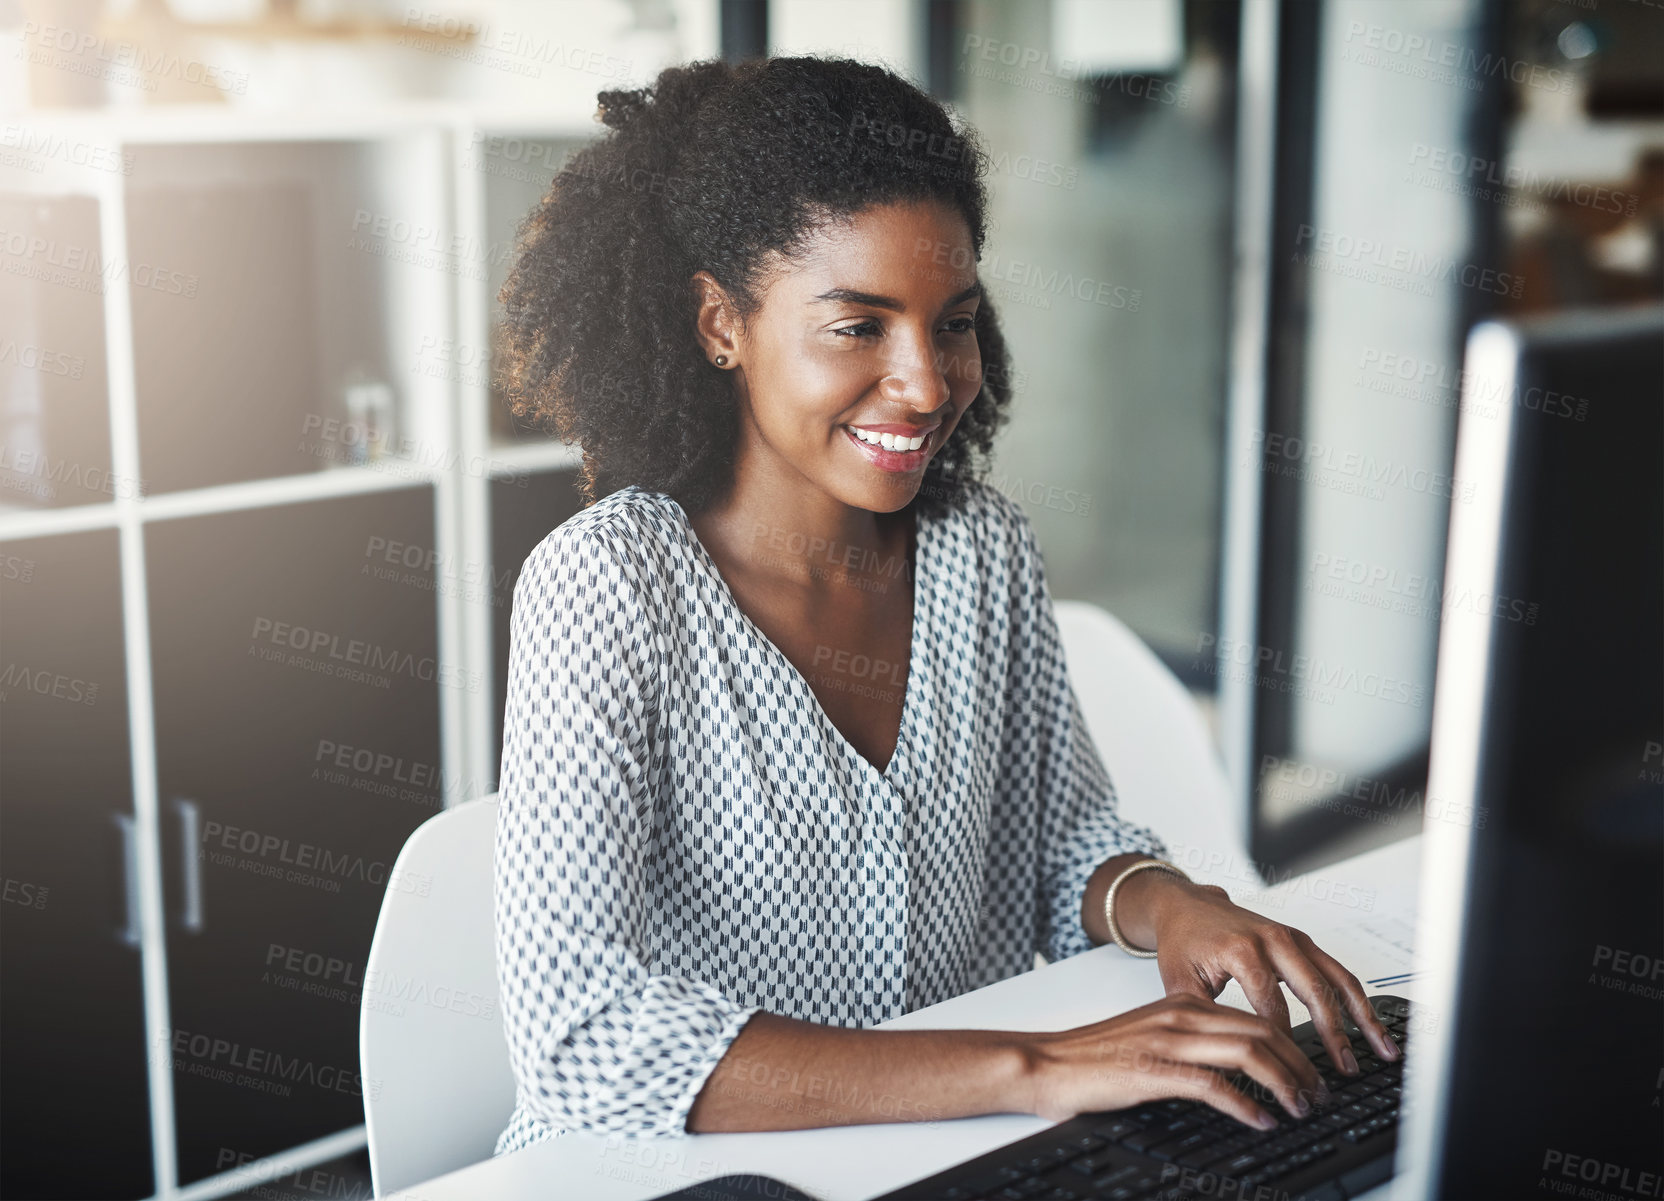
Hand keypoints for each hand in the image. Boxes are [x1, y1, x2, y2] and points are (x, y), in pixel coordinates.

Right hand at [1020, 993, 1327, 1126]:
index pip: (1255, 1017)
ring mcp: (1168, 1042)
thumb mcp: (1150, 1036)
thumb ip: (1188, 1040)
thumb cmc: (1093, 1057)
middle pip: (1262, 1031)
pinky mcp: (1154, 1071)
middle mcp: (1180, 1016)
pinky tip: (1261, 1120)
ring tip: (1300, 1108)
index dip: (1293, 1046)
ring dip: (1284, 1083)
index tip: (1310, 1072)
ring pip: (1248, 1052)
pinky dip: (1246, 1105)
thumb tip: (1233, 1066)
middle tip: (1318, 1093)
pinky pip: (1214, 1085)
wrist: (1046, 1062)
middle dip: (1301, 1065)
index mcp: (1182, 1005)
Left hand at [1124, 870, 1400, 1075]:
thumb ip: (1205, 1021)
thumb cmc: (1183, 943)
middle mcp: (1272, 940)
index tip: (1294, 1076)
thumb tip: (1225, 1063)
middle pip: (1314, 992)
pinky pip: (1337, 970)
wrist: (1186, 905)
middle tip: (1347, 1069)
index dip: (1285, 1046)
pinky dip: (1358, 999)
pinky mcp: (1301, 941)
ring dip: (1362, 1016)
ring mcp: (1291, 938)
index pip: (1272, 1009)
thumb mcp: (1180, 983)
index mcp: (1241, 951)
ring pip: (1337, 979)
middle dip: (1334, 1034)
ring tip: (1383, 1050)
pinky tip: (1372, 1025)